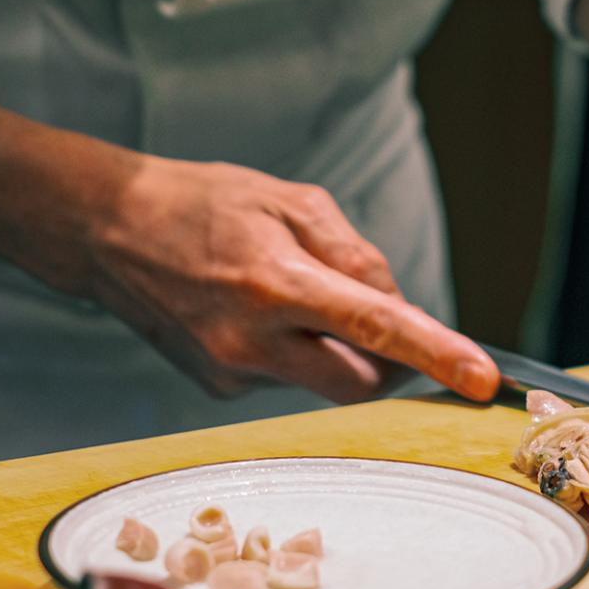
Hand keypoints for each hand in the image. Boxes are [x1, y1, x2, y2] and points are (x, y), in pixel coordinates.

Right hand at [83, 156, 499, 403]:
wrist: (106, 231)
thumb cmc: (203, 203)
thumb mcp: (290, 200)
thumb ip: (354, 253)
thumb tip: (397, 305)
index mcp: (277, 282)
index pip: (377, 328)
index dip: (437, 356)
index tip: (483, 381)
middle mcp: (253, 340)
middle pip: (360, 382)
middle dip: (389, 364)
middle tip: (383, 324)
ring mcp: (231, 371)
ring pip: (321, 382)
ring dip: (333, 348)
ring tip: (287, 292)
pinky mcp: (217, 387)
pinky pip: (284, 378)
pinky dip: (292, 350)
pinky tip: (252, 311)